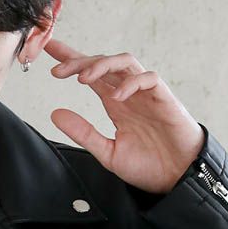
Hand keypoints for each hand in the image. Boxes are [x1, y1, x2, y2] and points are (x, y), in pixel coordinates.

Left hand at [44, 39, 205, 195]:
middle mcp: (129, 93)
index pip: (91, 74)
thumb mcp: (107, 152)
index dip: (71, 59)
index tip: (49, 50)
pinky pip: (148, 79)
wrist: (178, 178)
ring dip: (102, 65)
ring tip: (83, 79)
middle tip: (57, 70)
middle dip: (79, 61)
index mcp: (114, 102)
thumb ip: (83, 133)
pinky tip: (117, 96)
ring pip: (124, 62)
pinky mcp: (164, 98)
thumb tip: (55, 114)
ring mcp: (146, 93)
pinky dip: (131, 83)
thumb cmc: (148, 165)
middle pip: (103, 63)